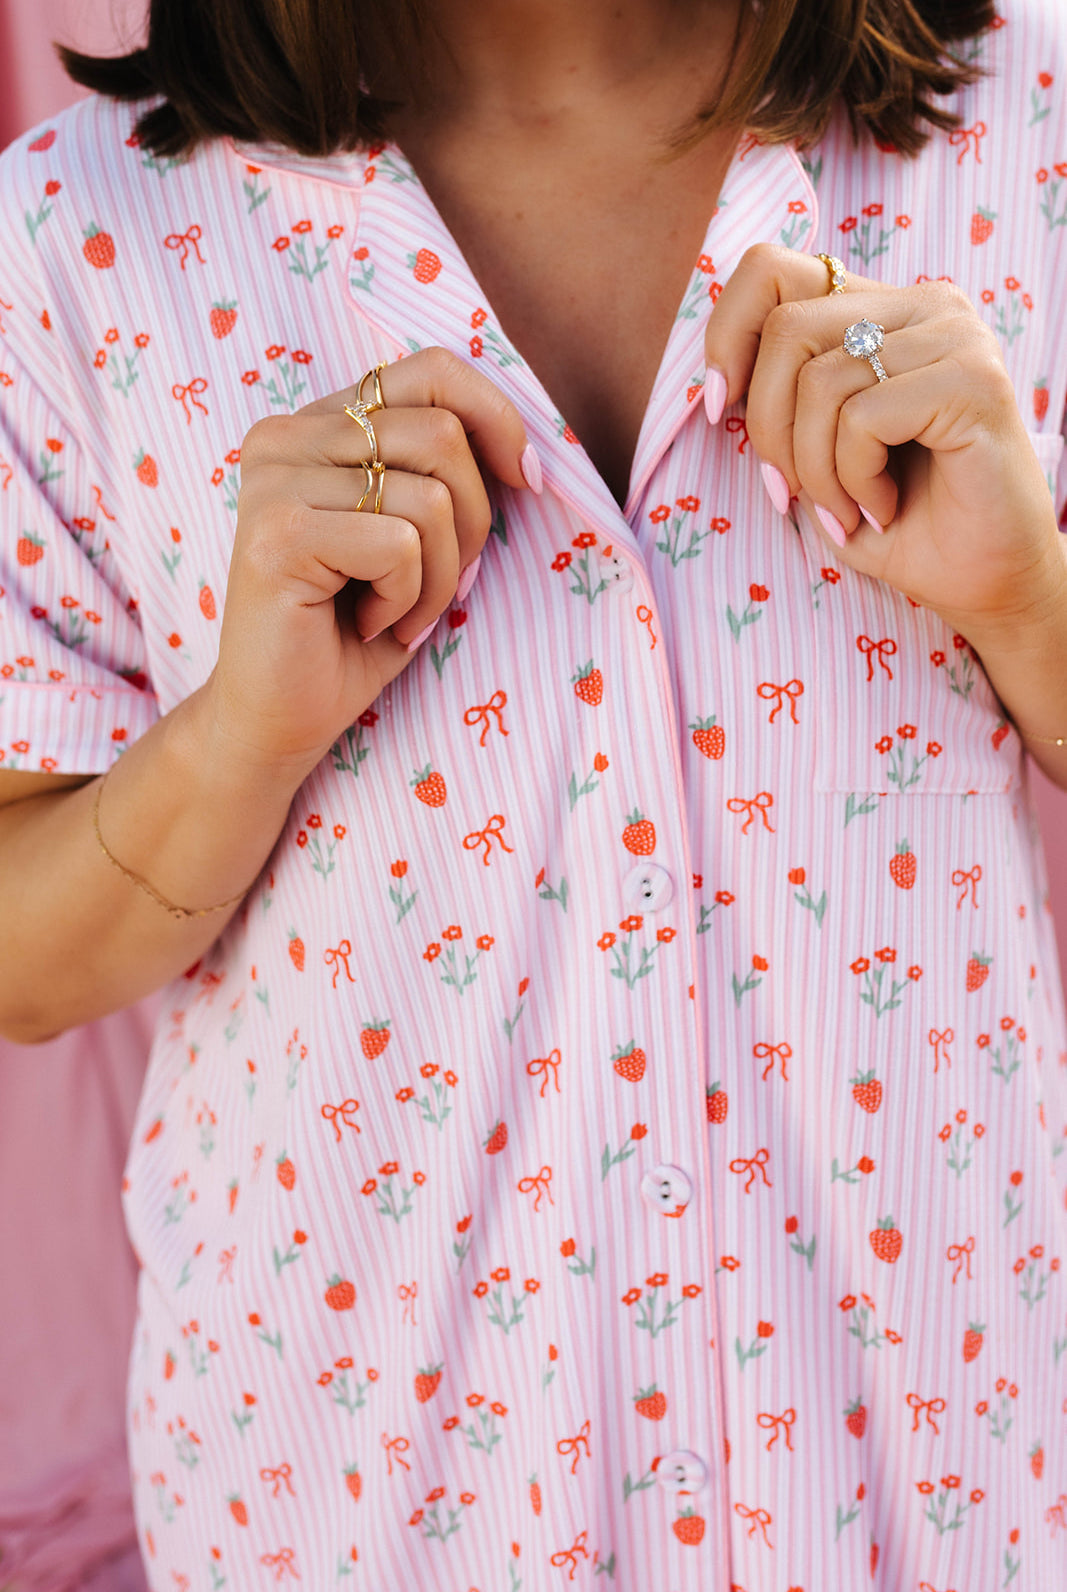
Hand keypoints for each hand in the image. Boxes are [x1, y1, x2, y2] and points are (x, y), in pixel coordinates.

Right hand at [204, 347, 534, 778]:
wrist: (280, 718)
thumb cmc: (356, 630)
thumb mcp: (415, 535)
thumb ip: (446, 474)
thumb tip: (526, 454)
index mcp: (316, 423)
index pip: (432, 369)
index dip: (497, 419)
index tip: (525, 481)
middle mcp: (284, 436)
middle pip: (443, 435)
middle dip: (471, 524)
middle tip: (438, 586)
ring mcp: (274, 480)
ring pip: (432, 497)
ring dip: (437, 577)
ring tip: (395, 612)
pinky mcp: (277, 533)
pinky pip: (401, 546)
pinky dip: (409, 600)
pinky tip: (368, 624)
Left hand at [703, 244, 1063, 642]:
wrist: (985, 580)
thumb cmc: (898, 520)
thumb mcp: (817, 452)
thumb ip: (779, 401)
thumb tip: (716, 385)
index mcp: (882, 309)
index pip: (771, 271)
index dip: (726, 336)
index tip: (717, 409)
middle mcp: (924, 305)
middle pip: (785, 330)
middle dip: (767, 429)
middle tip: (793, 492)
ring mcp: (955, 335)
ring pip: (819, 382)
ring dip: (815, 470)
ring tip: (848, 508)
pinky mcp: (973, 380)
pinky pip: (862, 418)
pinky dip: (854, 480)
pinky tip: (883, 506)